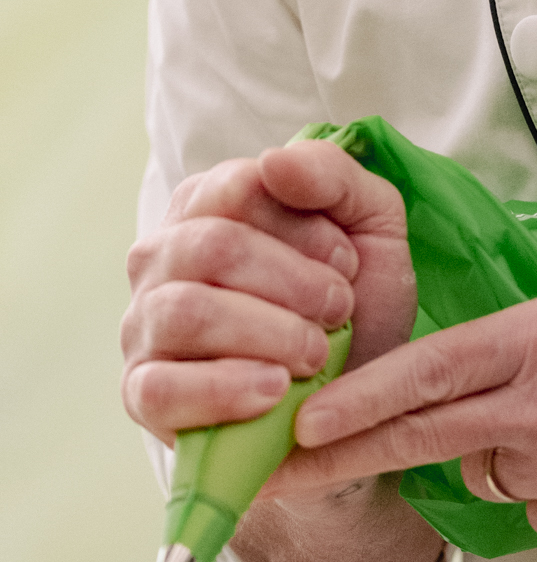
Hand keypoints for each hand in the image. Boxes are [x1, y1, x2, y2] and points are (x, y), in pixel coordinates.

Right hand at [122, 141, 417, 445]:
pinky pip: (161, 389)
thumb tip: (275, 162)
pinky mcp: (141, 393)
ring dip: (270, 334)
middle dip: (294, 283)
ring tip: (317, 355)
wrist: (353, 399)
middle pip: (213, 247)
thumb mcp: (370, 225)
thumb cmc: (355, 301)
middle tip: (341, 312)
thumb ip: (332, 176)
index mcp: (209, 202)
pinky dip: (226, 390)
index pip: (240, 188)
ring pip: (187, 313)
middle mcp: (163, 255)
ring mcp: (143, 324)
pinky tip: (275, 392)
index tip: (348, 262)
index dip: (306, 227)